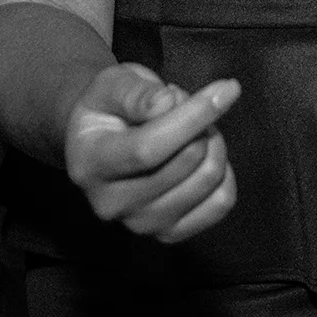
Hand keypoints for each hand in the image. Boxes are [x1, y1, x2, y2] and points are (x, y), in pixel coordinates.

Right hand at [64, 63, 240, 243]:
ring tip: (192, 129)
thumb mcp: (113, 83)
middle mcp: (110, 203)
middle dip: (202, 123)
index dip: (193, 117)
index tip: (226, 89)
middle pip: (185, 162)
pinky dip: (224, 174)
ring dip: (214, 144)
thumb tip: (168, 104)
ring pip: (207, 182)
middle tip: (186, 105)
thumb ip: (136, 92)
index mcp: (90, 164)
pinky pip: (220, 204)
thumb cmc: (110, 106)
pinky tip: (205, 156)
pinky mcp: (168, 233)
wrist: (103, 140)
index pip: (149, 148)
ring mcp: (140, 223)